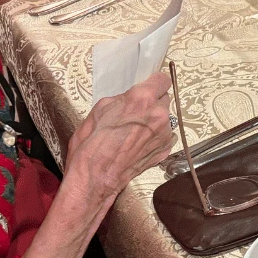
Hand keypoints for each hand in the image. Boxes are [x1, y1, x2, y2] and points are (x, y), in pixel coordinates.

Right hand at [62, 69, 175, 207]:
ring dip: (154, 122)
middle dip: (152, 104)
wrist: (95, 177)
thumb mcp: (100, 108)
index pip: (162, 80)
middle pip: (164, 100)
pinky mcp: (165, 149)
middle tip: (135, 115)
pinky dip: (154, 138)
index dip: (155, 84)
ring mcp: (164, 133)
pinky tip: (138, 146)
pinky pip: (164, 136)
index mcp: (142, 99)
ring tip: (135, 134)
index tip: (149, 88)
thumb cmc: (92, 143)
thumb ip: (122, 99)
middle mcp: (159, 114)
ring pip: (165, 119)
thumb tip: (131, 98)